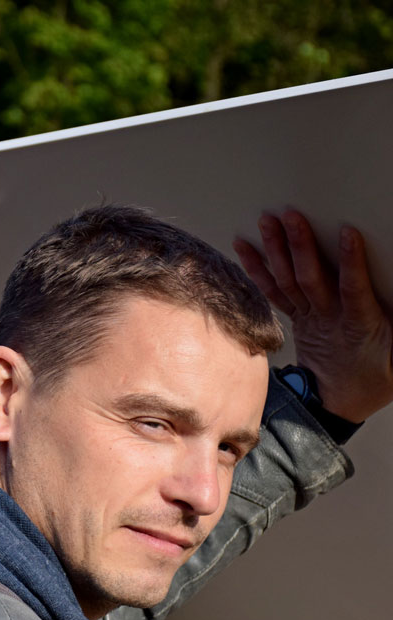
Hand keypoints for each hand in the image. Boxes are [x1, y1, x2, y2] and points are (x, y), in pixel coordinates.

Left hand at [233, 209, 392, 422]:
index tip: (347, 233)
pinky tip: (244, 248)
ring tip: (266, 222)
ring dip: (275, 250)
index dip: (351, 261)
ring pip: (288, 281)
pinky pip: (272, 291)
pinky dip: (257, 269)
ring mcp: (308, 316)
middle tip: (290, 217)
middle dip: (300, 246)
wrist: (338, 401)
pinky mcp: (295, 317)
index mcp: (359, 323)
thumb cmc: (375, 376)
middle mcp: (328, 317)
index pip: (354, 288)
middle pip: (311, 278)